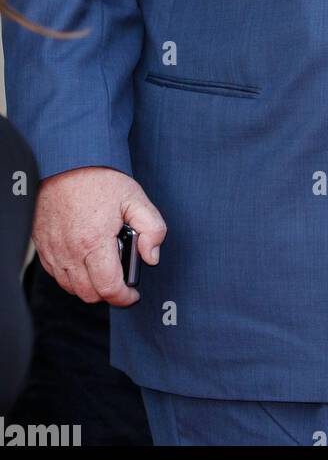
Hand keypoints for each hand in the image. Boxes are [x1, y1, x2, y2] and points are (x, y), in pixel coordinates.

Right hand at [32, 166, 165, 305]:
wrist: (66, 162)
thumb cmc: (100, 178)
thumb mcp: (135, 198)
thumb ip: (152, 228)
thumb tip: (152, 256)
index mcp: (94, 242)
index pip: (108, 288)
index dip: (124, 297)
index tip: (133, 294)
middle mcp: (70, 251)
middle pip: (89, 294)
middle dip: (109, 293)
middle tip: (122, 281)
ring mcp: (53, 250)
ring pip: (71, 288)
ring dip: (89, 286)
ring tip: (104, 269)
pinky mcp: (42, 246)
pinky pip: (56, 275)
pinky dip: (71, 276)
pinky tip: (85, 260)